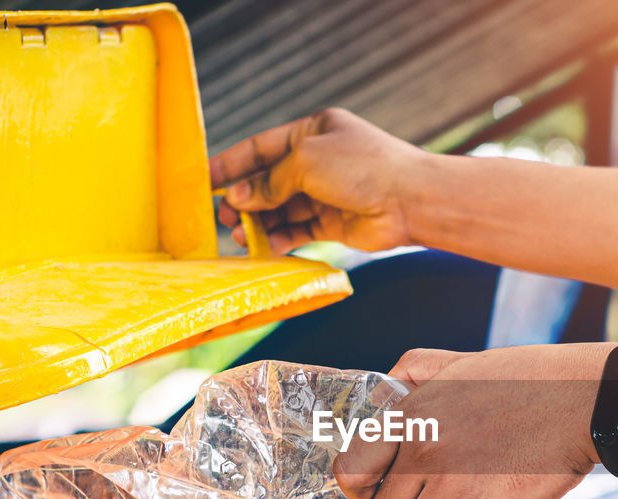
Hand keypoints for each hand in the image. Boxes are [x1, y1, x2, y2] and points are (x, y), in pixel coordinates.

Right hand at [210, 108, 425, 252]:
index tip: (205, 181)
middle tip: (224, 217)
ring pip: (281, 209)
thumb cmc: (364, 167)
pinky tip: (264, 248)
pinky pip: (298, 230)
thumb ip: (270, 181)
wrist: (411, 200)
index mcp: (312, 132)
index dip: (231, 164)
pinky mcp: (334, 223)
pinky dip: (280, 239)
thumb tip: (239, 198)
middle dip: (244, 199)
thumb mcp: (307, 161)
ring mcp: (326, 193)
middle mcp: (318, 161)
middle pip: (268, 181)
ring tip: (239, 237)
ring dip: (259, 222)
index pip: (261, 147)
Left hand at [333, 343, 613, 498]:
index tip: (383, 496)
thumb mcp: (459, 361)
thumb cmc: (529, 381)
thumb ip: (415, 371)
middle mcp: (421, 448)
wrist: (583, 400)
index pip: (350, 470)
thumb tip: (388, 390)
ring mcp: (449, 481)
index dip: (363, 492)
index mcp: (410, 413)